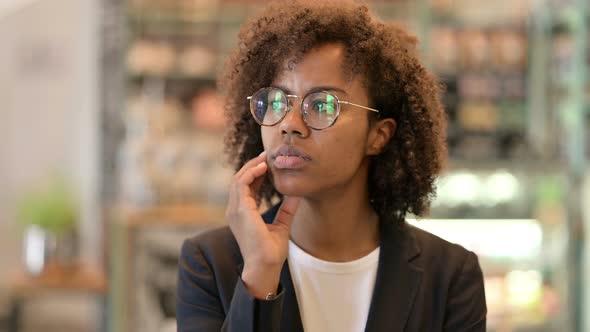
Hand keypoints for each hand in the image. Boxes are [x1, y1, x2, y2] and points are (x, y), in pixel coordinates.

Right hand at [226, 151, 299, 297]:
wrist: (265, 265)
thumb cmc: (271, 251)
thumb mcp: (282, 225)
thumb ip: (287, 210)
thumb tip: (298, 196)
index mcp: (242, 214)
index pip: (246, 187)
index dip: (256, 173)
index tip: (269, 164)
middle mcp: (235, 210)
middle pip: (240, 179)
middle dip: (253, 165)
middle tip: (267, 155)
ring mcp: (235, 210)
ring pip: (239, 178)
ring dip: (252, 166)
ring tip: (266, 158)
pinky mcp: (240, 210)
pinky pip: (241, 184)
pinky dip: (251, 173)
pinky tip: (263, 167)